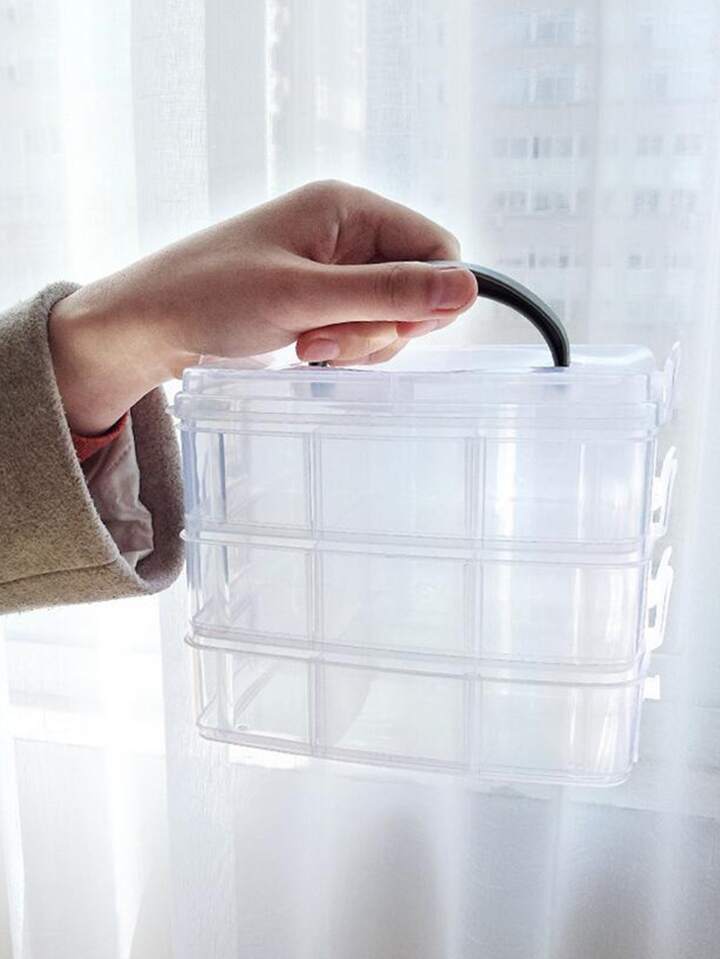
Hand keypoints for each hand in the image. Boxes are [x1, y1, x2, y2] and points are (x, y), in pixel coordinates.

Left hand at [49, 180, 476, 433]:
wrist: (150, 324)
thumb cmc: (212, 296)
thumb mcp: (305, 296)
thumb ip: (389, 294)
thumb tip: (471, 289)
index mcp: (349, 208)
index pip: (437, 249)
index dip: (428, 298)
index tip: (388, 329)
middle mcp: (349, 232)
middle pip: (416, 288)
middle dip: (380, 327)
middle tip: (323, 340)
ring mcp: (336, 267)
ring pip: (391, 317)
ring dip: (357, 343)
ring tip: (303, 345)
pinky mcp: (322, 298)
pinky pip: (363, 329)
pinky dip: (342, 349)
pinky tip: (301, 349)